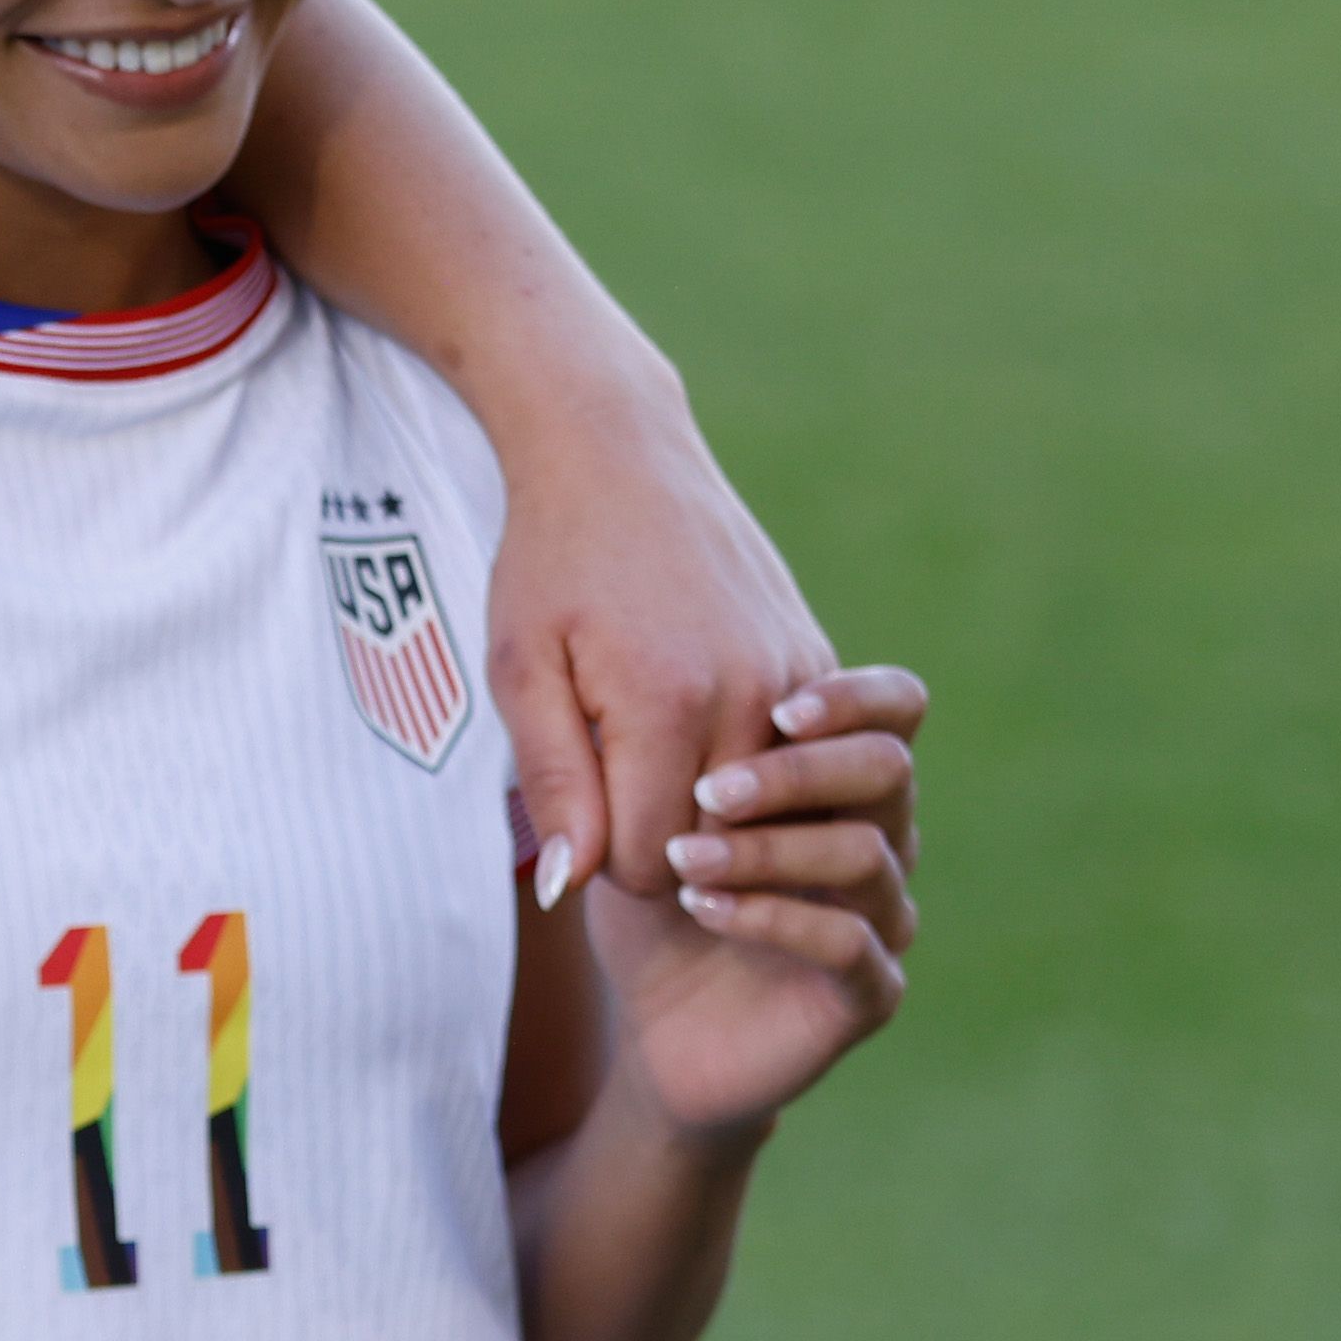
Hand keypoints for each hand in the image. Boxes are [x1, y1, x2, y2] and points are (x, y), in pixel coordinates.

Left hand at [490, 389, 839, 899]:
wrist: (620, 453)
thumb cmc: (550, 561)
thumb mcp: (521, 670)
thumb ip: (554, 784)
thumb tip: (572, 887)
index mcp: (669, 704)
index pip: (652, 864)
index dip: (604, 859)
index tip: (577, 812)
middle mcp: (753, 696)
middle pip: (717, 847)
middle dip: (660, 842)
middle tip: (606, 784)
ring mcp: (799, 678)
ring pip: (769, 814)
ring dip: (712, 813)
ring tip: (650, 761)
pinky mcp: (819, 662)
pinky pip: (801, 763)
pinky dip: (753, 772)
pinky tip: (698, 734)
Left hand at [583, 664, 925, 1138]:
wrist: (655, 1023)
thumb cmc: (645, 897)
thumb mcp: (625, 811)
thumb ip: (638, 753)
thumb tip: (627, 708)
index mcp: (835, 777)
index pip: (896, 708)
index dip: (854, 698)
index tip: (781, 709)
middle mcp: (877, 838)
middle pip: (889, 771)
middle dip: (800, 773)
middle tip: (710, 790)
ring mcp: (880, 915)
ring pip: (868, 855)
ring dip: (767, 850)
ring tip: (680, 859)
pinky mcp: (870, 990)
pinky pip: (849, 942)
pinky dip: (775, 918)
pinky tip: (702, 907)